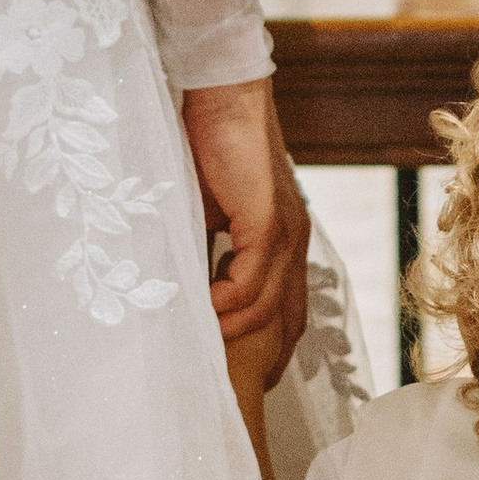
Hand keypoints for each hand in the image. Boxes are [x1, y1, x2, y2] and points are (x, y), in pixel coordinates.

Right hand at [182, 76, 311, 375]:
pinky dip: (227, 304)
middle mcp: (293, 240)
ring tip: (201, 349)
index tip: (242, 374)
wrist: (220, 90)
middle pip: (288, 318)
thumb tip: (185, 283)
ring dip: (233, 333)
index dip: (269, 345)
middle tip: (230, 388)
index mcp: (283, 237)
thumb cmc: (207, 141)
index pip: (288, 307)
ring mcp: (285, 232)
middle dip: (262, 358)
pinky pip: (252, 280)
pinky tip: (202, 312)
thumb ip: (205, 245)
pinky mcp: (267, 220)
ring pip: (268, 306)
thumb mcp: (206, 208)